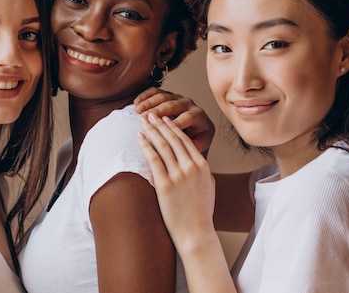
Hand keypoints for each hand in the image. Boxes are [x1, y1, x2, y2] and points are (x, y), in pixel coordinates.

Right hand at [134, 87, 214, 154]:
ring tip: (137, 110)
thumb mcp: (199, 144)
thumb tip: (186, 144)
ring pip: (163, 96)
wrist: (196, 129)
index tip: (162, 132)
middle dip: (158, 111)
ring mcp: (177, 97)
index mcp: (198, 116)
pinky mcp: (168, 94)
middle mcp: (189, 104)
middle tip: (144, 118)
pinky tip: (136, 102)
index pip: (187, 118)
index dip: (174, 123)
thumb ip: (195, 144)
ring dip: (149, 103)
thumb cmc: (196, 139)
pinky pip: (156, 92)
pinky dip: (145, 96)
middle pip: (173, 105)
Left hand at [138, 113, 215, 253]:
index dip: (173, 128)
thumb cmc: (201, 212)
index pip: (185, 140)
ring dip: (151, 131)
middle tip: (150, 115)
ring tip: (143, 121)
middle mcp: (191, 167)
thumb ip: (202, 169)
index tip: (164, 119)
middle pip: (172, 139)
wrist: (195, 233)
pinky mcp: (165, 184)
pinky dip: (146, 146)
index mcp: (202, 165)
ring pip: (162, 146)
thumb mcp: (208, 185)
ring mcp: (178, 175)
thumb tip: (194, 158)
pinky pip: (153, 159)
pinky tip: (140, 138)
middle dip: (159, 124)